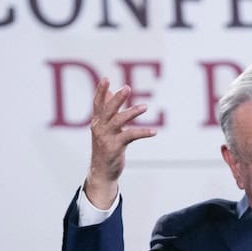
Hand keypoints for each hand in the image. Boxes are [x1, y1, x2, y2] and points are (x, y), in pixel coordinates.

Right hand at [84, 78, 156, 207]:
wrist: (101, 172)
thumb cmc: (105, 147)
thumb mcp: (105, 127)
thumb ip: (108, 110)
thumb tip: (112, 92)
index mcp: (97, 121)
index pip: (97, 103)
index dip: (100, 91)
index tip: (105, 78)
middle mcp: (99, 128)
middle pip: (108, 110)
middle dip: (117, 99)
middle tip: (127, 87)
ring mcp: (106, 138)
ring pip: (119, 121)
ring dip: (132, 113)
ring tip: (145, 107)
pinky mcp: (115, 148)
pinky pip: (130, 136)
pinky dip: (143, 133)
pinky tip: (154, 131)